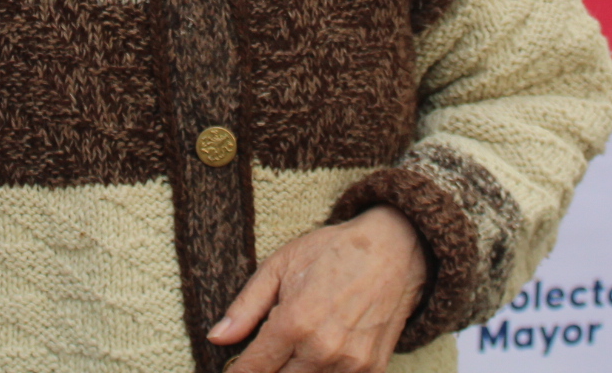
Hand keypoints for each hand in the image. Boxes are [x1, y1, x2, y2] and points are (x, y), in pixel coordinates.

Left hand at [208, 205, 427, 372]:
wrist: (394, 250)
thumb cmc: (333, 252)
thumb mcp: (280, 265)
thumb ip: (245, 307)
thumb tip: (217, 338)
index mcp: (295, 323)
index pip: (253, 369)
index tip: (232, 370)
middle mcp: (322, 350)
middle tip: (263, 360)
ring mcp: (351, 365)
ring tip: (293, 353)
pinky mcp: (372, 370)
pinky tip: (316, 358)